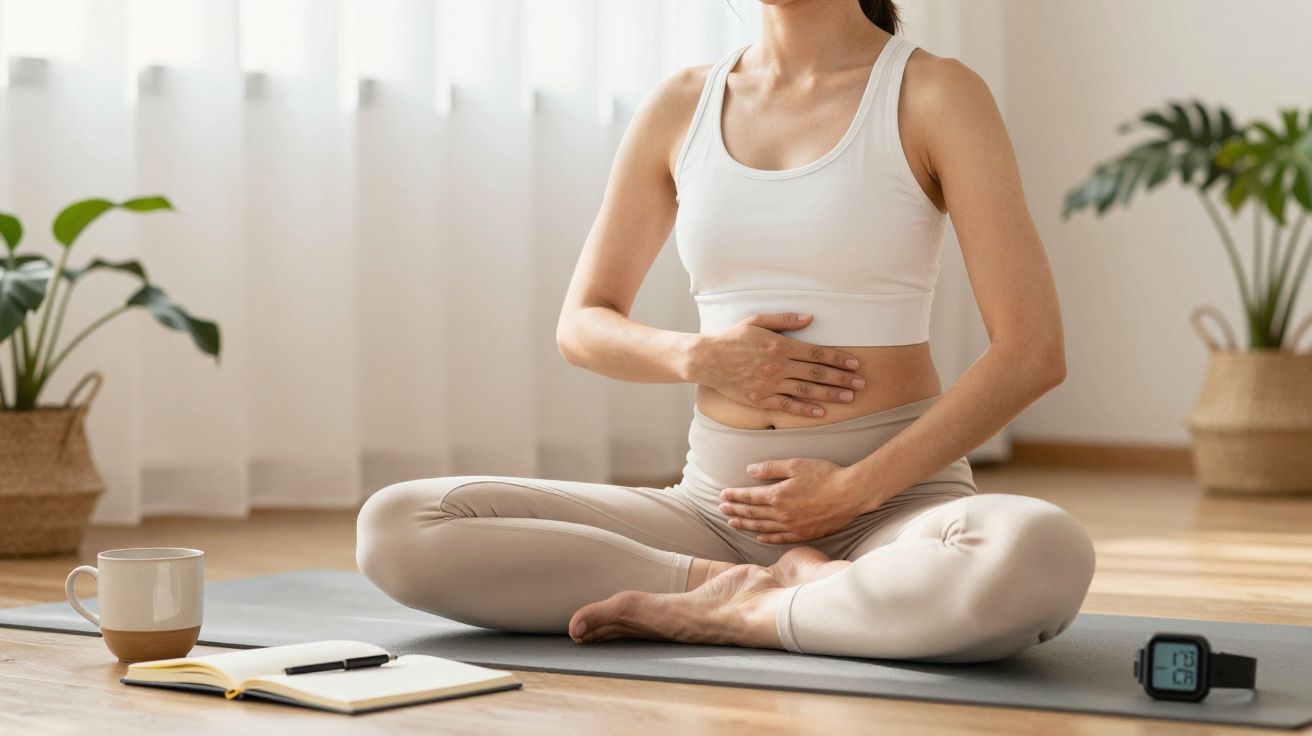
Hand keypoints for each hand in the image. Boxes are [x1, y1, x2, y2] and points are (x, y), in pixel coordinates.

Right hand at [688, 313, 866, 418]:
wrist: (706, 359)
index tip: (855, 363)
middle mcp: (778, 366)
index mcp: (780, 345)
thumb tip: (811, 318)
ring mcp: (769, 384)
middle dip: (842, 378)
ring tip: (849, 398)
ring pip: (806, 390)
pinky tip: (821, 412)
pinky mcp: (760, 399)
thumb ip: (785, 319)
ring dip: (830, 394)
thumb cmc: (732, 337)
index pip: (817, 353)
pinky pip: (787, 406)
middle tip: (861, 384)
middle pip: (817, 373)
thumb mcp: (757, 320)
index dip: (838, 358)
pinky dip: (805, 409)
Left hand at [717, 458, 870, 543]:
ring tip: (732, 523)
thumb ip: (771, 468)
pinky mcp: (805, 534)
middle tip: (721, 509)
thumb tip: (749, 471)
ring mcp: (793, 526)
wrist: (851, 493)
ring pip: (762, 527)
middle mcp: (782, 514)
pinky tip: (759, 536)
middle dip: (735, 510)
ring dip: (745, 525)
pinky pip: (780, 538)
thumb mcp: (796, 464)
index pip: (749, 497)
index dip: (734, 496)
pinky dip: (767, 537)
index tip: (722, 495)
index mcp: (777, 495)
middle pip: (752, 513)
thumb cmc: (825, 475)